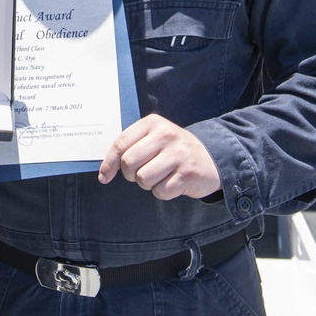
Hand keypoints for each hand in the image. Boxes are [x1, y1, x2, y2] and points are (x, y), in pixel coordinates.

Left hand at [97, 114, 220, 199]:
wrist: (212, 158)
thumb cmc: (173, 149)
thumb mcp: (154, 137)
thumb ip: (132, 146)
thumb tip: (105, 170)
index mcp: (152, 123)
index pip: (121, 144)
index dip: (109, 163)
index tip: (104, 177)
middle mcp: (165, 135)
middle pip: (129, 163)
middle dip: (130, 174)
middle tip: (141, 173)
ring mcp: (178, 154)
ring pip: (143, 179)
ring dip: (147, 184)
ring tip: (160, 175)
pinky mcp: (187, 174)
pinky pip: (160, 191)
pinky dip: (162, 191)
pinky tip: (172, 182)